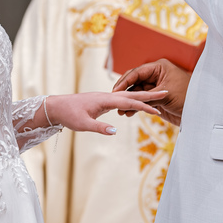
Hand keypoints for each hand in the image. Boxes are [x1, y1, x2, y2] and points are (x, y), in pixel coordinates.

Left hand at [46, 90, 165, 134]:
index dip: (144, 106)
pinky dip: (132, 101)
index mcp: (105, 100)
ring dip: (142, 97)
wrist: (57, 106)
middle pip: (132, 95)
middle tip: (165, 91)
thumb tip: (115, 131)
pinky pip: (121, 100)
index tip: (157, 110)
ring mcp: (105, 98)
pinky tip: (135, 104)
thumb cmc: (69, 114)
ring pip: (128, 96)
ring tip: (156, 98)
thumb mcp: (82, 124)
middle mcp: (107, 96)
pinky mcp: (102, 102)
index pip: (129, 102)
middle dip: (149, 95)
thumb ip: (99, 127)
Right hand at [112, 60, 191, 126]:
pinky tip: (128, 113)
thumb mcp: (165, 95)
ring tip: (120, 111)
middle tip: (114, 101)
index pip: (137, 72)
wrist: (199, 113)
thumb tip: (131, 101)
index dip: (124, 81)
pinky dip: (135, 107)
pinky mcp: (156, 99)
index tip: (115, 90)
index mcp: (159, 67)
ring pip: (136, 93)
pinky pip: (142, 101)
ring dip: (129, 101)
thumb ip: (147, 96)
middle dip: (124, 92)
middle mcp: (156, 75)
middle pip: (134, 82)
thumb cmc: (187, 98)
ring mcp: (155, 87)